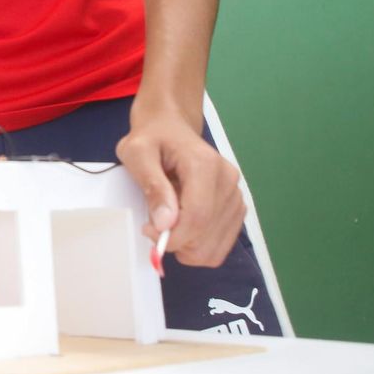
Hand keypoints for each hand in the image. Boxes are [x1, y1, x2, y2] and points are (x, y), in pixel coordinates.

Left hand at [116, 112, 245, 266]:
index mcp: (205, 164)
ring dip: (186, 246)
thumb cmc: (151, 138)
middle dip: (177, 242)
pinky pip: (221, 244)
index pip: (197, 216)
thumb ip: (152, 186)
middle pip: (207, 234)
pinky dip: (199, 245)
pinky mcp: (236, 207)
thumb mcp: (137, 153)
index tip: (148, 230)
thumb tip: (165, 223)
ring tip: (168, 222)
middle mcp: (228, 180)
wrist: (170, 127)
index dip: (172, 236)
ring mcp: (236, 195)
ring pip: (215, 246)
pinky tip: (182, 227)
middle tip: (154, 226)